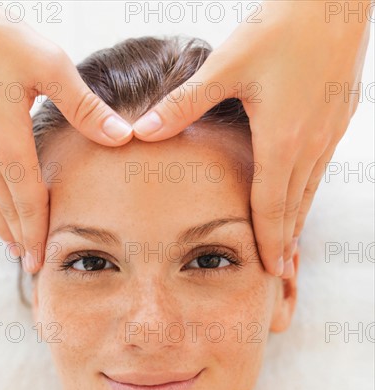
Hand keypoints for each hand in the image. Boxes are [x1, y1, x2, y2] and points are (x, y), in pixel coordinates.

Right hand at [0, 0, 132, 271]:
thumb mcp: (46, 64)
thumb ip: (85, 106)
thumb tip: (123, 134)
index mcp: (8, 145)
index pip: (29, 203)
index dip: (37, 234)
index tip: (40, 261)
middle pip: (6, 209)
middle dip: (20, 239)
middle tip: (30, 264)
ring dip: (0, 225)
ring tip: (12, 245)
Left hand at [132, 0, 371, 276]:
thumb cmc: (280, 28)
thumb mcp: (226, 65)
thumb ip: (183, 104)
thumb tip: (141, 132)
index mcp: (282, 140)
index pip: (272, 207)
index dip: (271, 242)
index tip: (272, 271)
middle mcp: (310, 144)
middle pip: (295, 207)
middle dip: (287, 242)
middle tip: (281, 271)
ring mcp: (328, 133)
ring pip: (310, 190)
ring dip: (298, 220)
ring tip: (289, 244)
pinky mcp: (338, 118)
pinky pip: (320, 168)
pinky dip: (308, 192)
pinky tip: (301, 195)